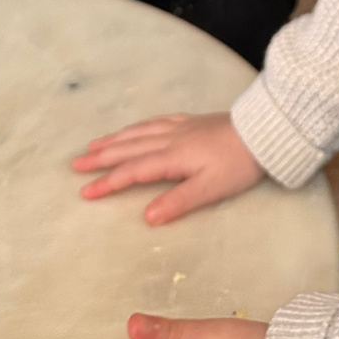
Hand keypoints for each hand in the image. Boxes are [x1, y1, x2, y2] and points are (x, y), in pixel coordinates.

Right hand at [72, 111, 263, 225]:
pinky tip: (134, 128)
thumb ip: (178, 202)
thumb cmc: (239, 164)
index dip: (108, 182)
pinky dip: (137, 126)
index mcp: (173, 157)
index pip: (133, 171)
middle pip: (129, 147)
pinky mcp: (191, 121)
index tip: (85, 192)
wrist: (263, 131)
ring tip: (94, 144)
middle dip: (101, 157)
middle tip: (75, 164)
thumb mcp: (211, 189)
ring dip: (115, 139)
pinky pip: (155, 121)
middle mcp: (170, 138)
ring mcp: (180, 127)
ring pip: (139, 132)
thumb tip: (146, 217)